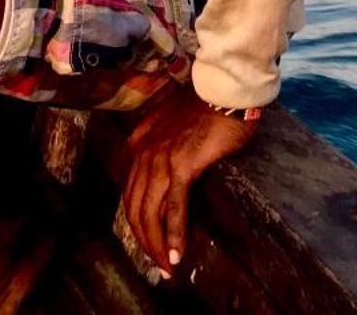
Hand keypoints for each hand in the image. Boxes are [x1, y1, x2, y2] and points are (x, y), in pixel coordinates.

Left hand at [120, 84, 258, 276]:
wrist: (225, 89)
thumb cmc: (208, 106)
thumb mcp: (175, 124)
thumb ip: (165, 144)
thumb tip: (169, 171)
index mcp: (140, 143)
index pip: (131, 191)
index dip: (138, 220)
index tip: (150, 240)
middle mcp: (144, 153)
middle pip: (135, 208)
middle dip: (144, 241)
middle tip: (158, 264)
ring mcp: (161, 159)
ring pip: (149, 213)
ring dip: (156, 245)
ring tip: (168, 267)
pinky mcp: (182, 165)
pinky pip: (174, 209)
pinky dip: (173, 235)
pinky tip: (178, 254)